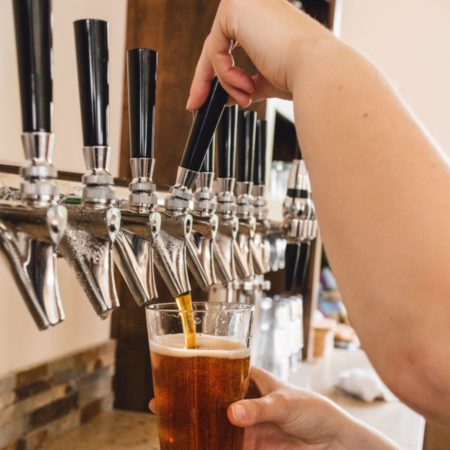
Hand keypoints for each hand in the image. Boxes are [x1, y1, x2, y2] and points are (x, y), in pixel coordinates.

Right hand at [150, 367, 399, 448]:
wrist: (333, 443)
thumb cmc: (313, 409)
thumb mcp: (286, 402)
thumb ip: (259, 408)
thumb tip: (232, 412)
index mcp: (251, 379)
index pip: (219, 369)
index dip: (196, 368)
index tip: (172, 369)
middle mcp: (243, 400)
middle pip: (208, 397)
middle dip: (186, 398)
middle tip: (159, 402)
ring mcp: (243, 424)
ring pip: (211, 422)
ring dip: (192, 424)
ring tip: (167, 424)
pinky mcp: (248, 446)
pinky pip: (221, 444)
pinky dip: (206, 444)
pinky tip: (189, 444)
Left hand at [187, 0, 331, 109]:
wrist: (316, 68)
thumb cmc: (301, 73)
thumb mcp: (267, 79)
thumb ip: (246, 82)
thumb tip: (227, 96)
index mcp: (264, 16)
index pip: (229, 44)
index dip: (214, 74)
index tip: (201, 99)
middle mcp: (254, 3)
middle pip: (216, 45)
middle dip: (204, 80)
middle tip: (195, 104)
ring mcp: (244, 0)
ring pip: (215, 50)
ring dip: (227, 82)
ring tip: (246, 97)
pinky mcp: (234, 6)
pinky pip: (216, 49)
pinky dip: (227, 74)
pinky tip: (247, 86)